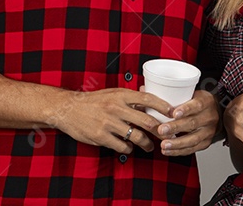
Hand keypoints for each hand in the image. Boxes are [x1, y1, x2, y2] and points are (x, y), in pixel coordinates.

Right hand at [49, 87, 172, 153]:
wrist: (68, 109)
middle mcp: (116, 108)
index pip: (148, 99)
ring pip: (136, 136)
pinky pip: (122, 146)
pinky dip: (129, 149)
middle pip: (146, 121)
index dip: (163, 106)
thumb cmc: (93, 101)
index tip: (173, 112)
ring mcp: (109, 123)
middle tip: (166, 135)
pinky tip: (129, 148)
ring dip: (146, 144)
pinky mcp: (101, 137)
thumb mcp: (113, 93)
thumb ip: (130, 97)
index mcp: (121, 95)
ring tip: (150, 147)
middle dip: (159, 130)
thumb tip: (149, 96)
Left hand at [153, 90, 220, 156]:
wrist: (216, 113)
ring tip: (163, 145)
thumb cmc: (198, 102)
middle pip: (193, 123)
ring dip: (176, 143)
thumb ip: (168, 93)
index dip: (186, 109)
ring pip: (193, 139)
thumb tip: (143, 89)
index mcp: (206, 102)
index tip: (173, 113)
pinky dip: (179, 151)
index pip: (197, 105)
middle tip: (161, 130)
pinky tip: (168, 151)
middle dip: (175, 127)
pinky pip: (192, 149)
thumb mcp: (190, 93)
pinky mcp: (206, 143)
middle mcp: (209, 117)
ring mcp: (209, 131)